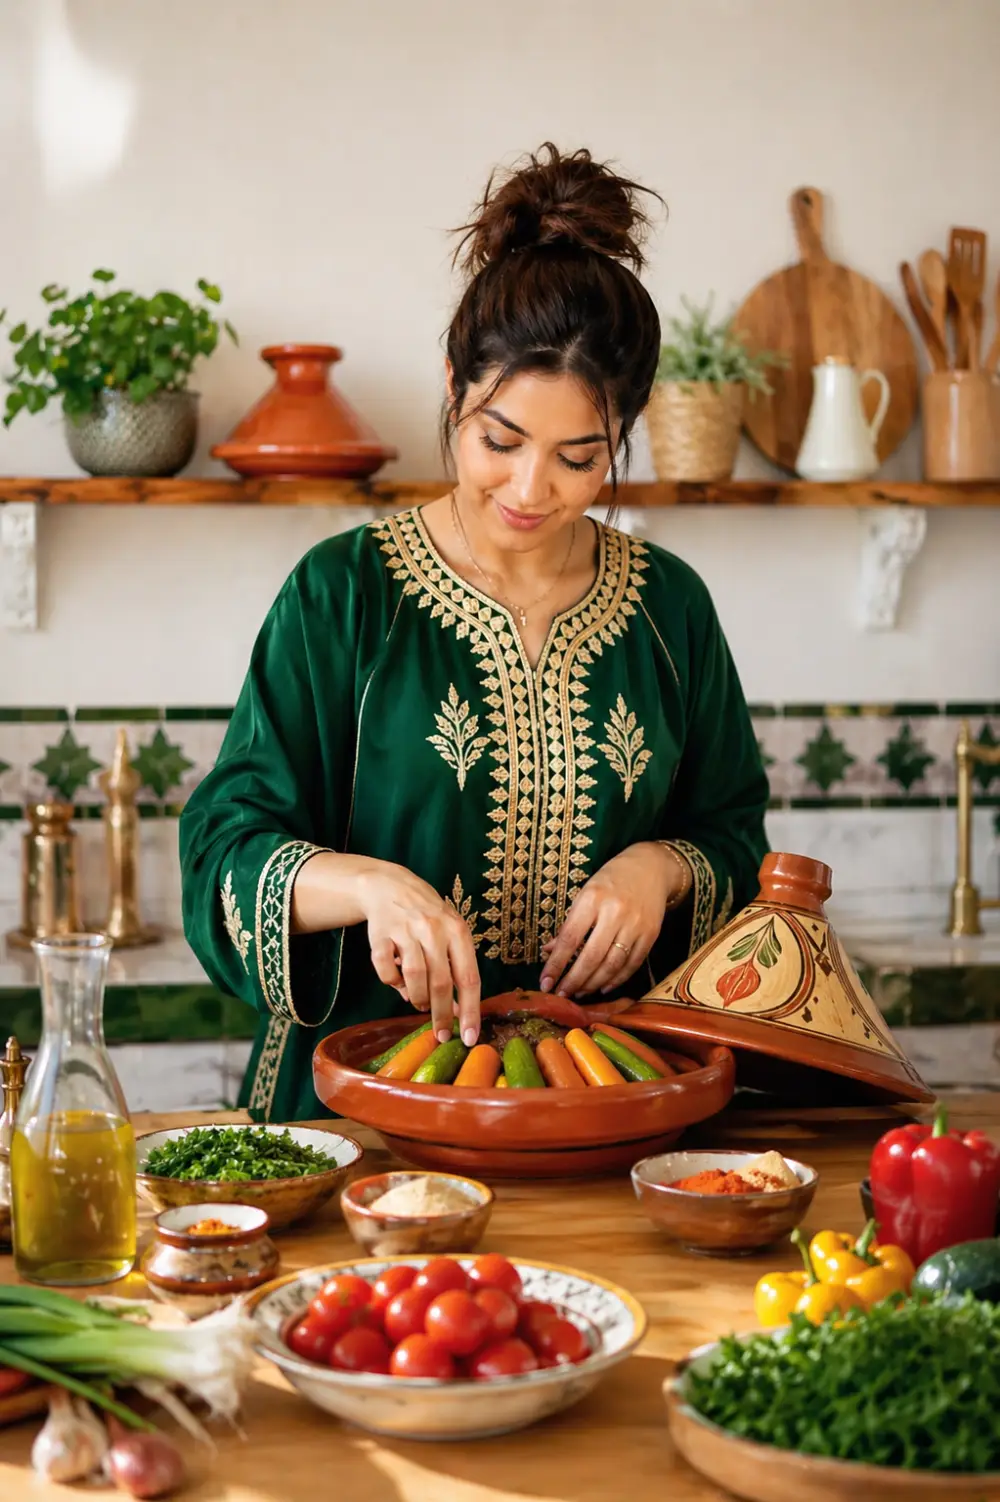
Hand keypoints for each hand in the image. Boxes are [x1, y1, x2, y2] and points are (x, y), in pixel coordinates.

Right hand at [356, 862, 481, 1044]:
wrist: (390, 887)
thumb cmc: (429, 918)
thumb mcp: (450, 935)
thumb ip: (456, 969)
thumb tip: (459, 1013)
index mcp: (458, 931)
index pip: (469, 978)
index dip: (470, 1011)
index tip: (469, 1037)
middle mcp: (433, 929)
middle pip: (441, 982)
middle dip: (442, 1015)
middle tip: (442, 1035)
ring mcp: (406, 930)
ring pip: (414, 977)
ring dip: (418, 999)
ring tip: (420, 1004)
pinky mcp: (380, 934)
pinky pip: (385, 968)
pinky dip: (390, 981)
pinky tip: (396, 981)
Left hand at [539, 842, 690, 998]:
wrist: (651, 867)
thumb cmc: (611, 880)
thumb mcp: (585, 894)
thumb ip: (569, 924)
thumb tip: (549, 951)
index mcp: (592, 898)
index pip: (570, 938)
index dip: (556, 964)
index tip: (545, 982)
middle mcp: (614, 912)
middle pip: (591, 957)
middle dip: (573, 980)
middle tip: (561, 995)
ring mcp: (635, 924)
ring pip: (612, 965)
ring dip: (593, 983)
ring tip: (579, 992)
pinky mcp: (650, 934)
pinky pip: (632, 964)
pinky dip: (616, 979)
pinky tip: (602, 986)